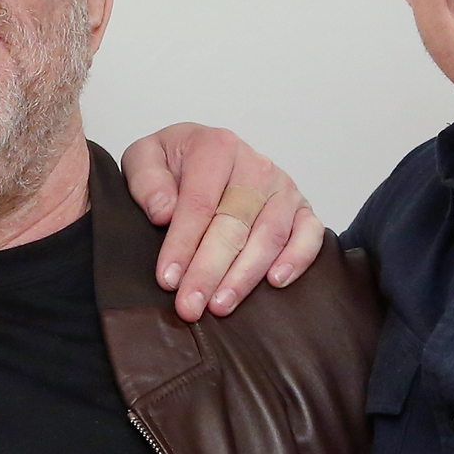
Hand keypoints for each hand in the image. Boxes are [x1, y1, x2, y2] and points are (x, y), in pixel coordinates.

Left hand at [122, 124, 324, 320]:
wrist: (203, 153)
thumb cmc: (174, 162)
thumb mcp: (144, 157)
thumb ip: (146, 179)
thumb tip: (163, 211)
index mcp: (216, 147)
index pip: (199, 204)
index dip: (182, 245)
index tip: (168, 279)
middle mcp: (255, 165)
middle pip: (233, 224)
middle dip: (209, 270)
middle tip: (190, 306)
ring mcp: (282, 188)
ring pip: (269, 235)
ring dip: (245, 274)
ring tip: (220, 305)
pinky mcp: (301, 207)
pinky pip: (309, 234)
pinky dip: (297, 258)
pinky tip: (276, 281)